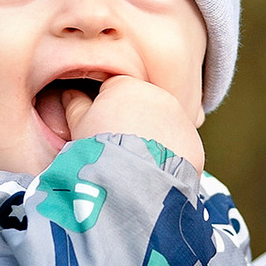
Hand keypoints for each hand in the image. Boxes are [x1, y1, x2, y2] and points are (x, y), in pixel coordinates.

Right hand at [69, 75, 203, 167]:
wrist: (131, 181)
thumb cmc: (99, 149)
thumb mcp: (78, 124)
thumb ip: (75, 105)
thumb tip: (70, 94)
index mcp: (128, 85)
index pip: (115, 89)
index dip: (105, 110)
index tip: (101, 129)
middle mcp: (160, 96)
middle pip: (143, 106)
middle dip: (132, 122)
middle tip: (118, 148)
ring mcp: (181, 120)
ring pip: (163, 126)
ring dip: (152, 139)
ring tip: (136, 162)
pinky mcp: (194, 144)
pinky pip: (180, 148)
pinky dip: (169, 159)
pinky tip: (154, 173)